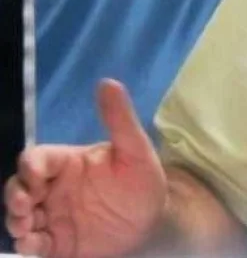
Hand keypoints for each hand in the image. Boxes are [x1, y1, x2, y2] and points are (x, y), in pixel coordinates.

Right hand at [4, 79, 167, 257]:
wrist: (155, 221)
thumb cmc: (143, 182)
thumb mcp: (136, 149)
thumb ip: (120, 119)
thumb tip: (108, 82)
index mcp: (66, 163)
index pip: (36, 160)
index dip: (30, 166)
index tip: (36, 176)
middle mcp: (52, 189)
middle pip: (19, 188)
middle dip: (15, 195)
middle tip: (25, 205)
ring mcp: (52, 216)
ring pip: (19, 217)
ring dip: (16, 221)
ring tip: (26, 226)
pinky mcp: (56, 242)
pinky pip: (33, 245)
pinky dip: (28, 245)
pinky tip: (33, 244)